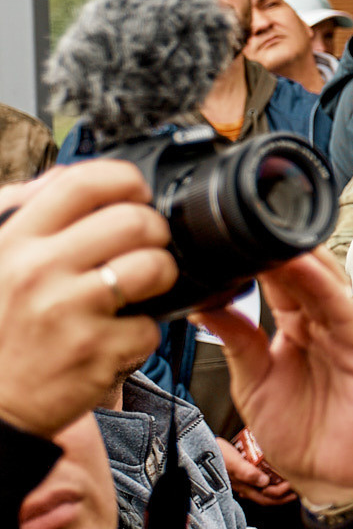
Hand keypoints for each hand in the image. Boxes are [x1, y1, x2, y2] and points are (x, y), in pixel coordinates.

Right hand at [0, 162, 173, 437]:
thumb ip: (22, 213)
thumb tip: (62, 176)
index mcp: (15, 242)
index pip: (82, 183)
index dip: (124, 180)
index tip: (136, 193)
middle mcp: (40, 271)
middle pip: (133, 220)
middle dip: (154, 230)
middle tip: (146, 246)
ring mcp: (69, 311)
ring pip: (155, 266)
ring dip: (161, 275)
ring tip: (141, 287)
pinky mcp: (97, 351)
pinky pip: (152, 324)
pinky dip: (144, 331)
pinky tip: (119, 335)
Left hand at [201, 254, 352, 510]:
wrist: (336, 478)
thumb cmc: (303, 434)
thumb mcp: (253, 384)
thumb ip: (236, 342)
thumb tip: (205, 303)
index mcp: (299, 329)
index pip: (279, 282)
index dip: (257, 258)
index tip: (226, 235)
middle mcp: (326, 323)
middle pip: (303, 273)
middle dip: (276, 248)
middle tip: (244, 221)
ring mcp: (349, 331)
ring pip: (324, 282)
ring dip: (298, 257)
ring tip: (269, 231)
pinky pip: (345, 309)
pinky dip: (325, 286)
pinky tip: (304, 268)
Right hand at [219, 434, 295, 506]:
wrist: (200, 450)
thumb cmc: (217, 455)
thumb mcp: (233, 462)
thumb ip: (247, 472)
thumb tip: (264, 482)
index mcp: (244, 487)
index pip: (269, 497)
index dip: (284, 494)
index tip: (296, 483)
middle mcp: (244, 488)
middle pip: (268, 498)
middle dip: (285, 495)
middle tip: (301, 487)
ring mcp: (242, 483)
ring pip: (264, 491)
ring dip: (279, 489)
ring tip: (291, 482)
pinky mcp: (240, 475)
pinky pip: (258, 483)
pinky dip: (270, 481)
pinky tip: (275, 475)